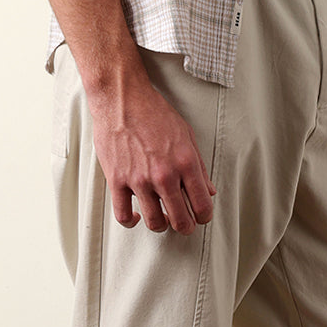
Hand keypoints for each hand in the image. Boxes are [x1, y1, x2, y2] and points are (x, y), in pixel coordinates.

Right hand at [88, 74, 216, 234]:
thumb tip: (210, 191)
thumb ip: (199, 166)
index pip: (202, 205)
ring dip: (161, 225)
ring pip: (155, 223)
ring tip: (162, 218)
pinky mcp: (117, 181)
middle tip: (184, 223)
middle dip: (186, 227)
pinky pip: (123, 216)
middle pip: (181, 221)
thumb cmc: (154, 113)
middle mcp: (164, 175)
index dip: (204, 216)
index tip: (201, 217)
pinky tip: (137, 215)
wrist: (122, 99)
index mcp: (185, 162)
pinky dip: (132, 222)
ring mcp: (139, 180)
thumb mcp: (186, 134)